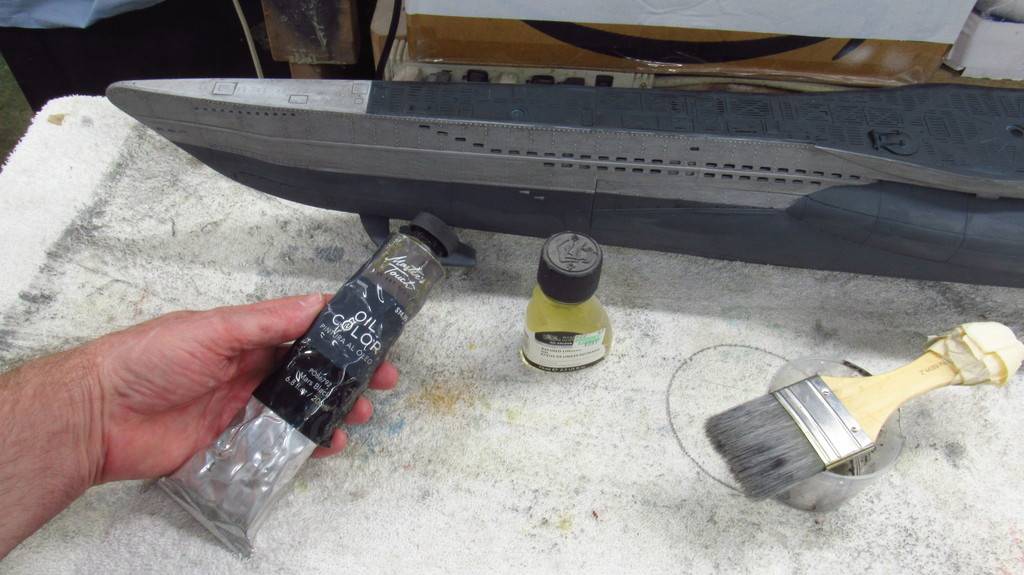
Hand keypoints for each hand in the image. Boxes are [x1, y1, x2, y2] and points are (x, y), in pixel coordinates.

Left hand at [84, 293, 397, 482]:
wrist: (99, 418)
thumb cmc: (146, 361)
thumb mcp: (213, 330)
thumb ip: (266, 320)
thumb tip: (315, 302)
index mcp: (244, 337)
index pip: (302, 331)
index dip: (340, 336)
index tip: (373, 339)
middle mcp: (247, 370)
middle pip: (310, 374)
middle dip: (347, 377)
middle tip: (379, 382)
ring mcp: (242, 408)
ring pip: (300, 411)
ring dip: (332, 411)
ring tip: (358, 415)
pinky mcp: (232, 444)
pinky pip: (278, 446)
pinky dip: (305, 446)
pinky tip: (327, 444)